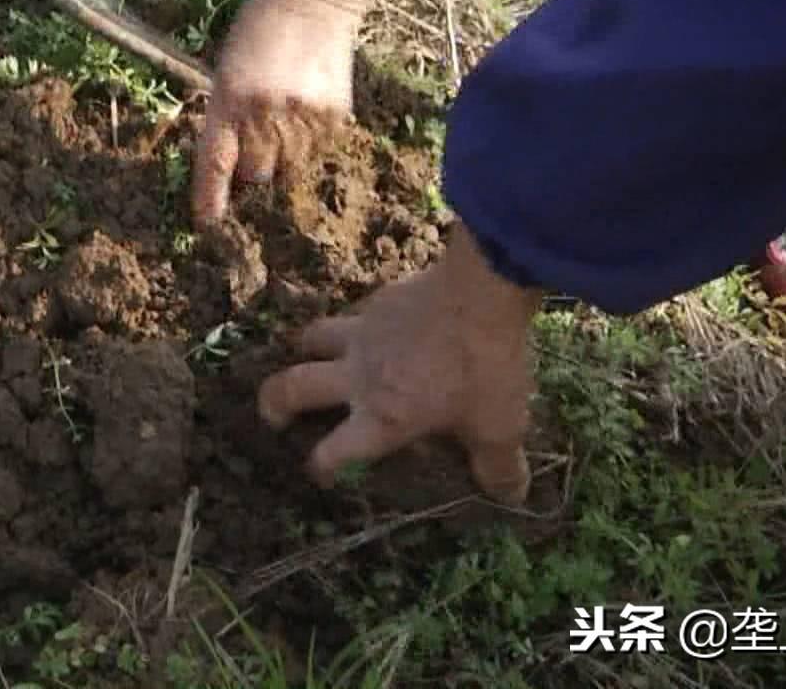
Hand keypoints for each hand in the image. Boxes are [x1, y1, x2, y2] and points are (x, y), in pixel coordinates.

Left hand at [192, 0, 426, 224]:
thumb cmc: (260, 30)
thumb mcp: (227, 68)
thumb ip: (225, 114)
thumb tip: (230, 169)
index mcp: (229, 96)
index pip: (216, 160)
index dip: (210, 196)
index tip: (208, 222)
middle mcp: (264, 111)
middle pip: (256, 175)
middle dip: (252, 169)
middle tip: (258, 141)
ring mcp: (303, 115)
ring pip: (289, 169)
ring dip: (283, 157)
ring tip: (285, 119)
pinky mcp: (334, 115)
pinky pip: (317, 152)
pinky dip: (309, 142)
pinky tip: (308, 109)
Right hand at [259, 224, 540, 504]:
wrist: (482, 288)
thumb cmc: (484, 367)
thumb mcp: (499, 426)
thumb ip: (498, 467)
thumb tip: (510, 497)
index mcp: (382, 417)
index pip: (332, 452)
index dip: (321, 467)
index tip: (321, 472)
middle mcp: (358, 377)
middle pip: (292, 387)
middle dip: (274, 404)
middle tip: (274, 415)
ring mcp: (363, 333)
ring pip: (312, 338)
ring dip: (307, 351)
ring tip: (312, 356)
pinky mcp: (379, 300)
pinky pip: (355, 313)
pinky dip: (358, 324)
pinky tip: (379, 326)